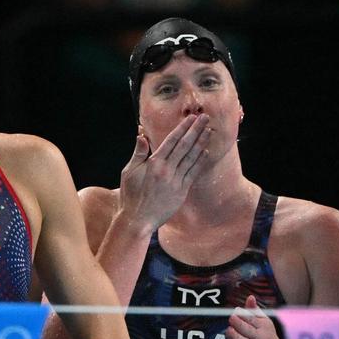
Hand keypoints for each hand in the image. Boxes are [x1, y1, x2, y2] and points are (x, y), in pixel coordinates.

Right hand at [116, 115, 209, 232]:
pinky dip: (199, 162)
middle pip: (185, 146)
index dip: (183, 128)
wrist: (138, 220)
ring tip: (209, 131)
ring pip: (192, 158)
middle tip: (205, 118)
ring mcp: (176, 181)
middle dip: (196, 130)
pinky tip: (205, 153)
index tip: (192, 118)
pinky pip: (193, 173)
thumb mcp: (129, 171)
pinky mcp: (181, 192)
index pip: (172, 140)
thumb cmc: (131, 195)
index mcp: (154, 163)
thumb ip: (138, 152)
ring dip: (202, 143)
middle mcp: (167, 170)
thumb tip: (142, 134)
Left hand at [226, 296, 293, 338]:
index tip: (236, 311)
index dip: (243, 315)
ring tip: (229, 330)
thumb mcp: (265, 324)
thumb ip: (254, 312)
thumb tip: (250, 297)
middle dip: (240, 324)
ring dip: (237, 337)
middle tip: (232, 318)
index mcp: (264, 327)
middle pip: (248, 330)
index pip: (252, 319)